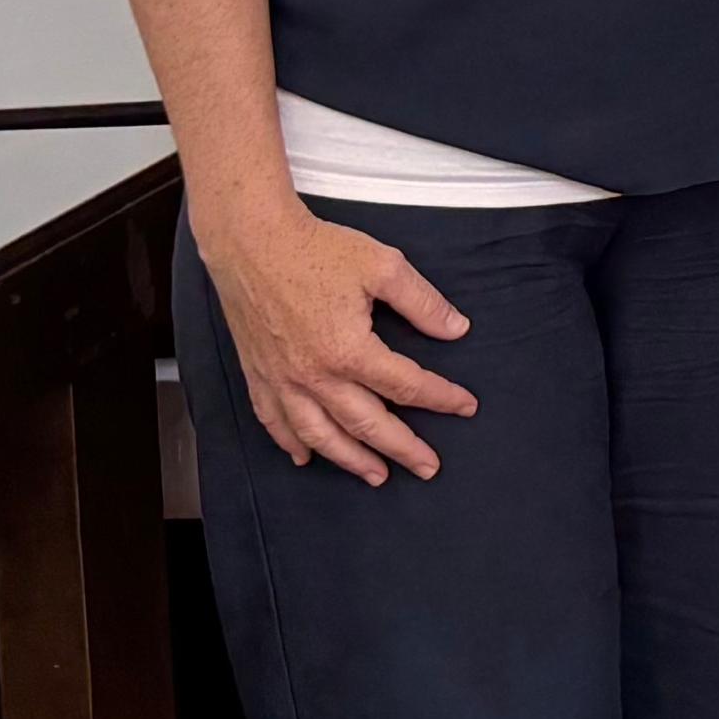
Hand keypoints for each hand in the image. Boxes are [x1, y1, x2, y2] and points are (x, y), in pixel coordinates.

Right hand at [199, 200, 477, 484]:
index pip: (406, 385)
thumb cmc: (316, 249)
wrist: (252, 241)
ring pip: (320, 434)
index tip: (466, 406)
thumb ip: (423, 303)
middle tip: (428, 467)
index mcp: (349, 350)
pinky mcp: (258, 374)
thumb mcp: (384, 266)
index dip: (441, 398)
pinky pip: (274, 421)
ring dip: (350, 460)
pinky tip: (305, 457)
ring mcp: (282, 380)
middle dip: (402, 449)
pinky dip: (291, 444)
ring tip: (376, 476)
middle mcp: (314, 375)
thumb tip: (456, 329)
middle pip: (366, 424)